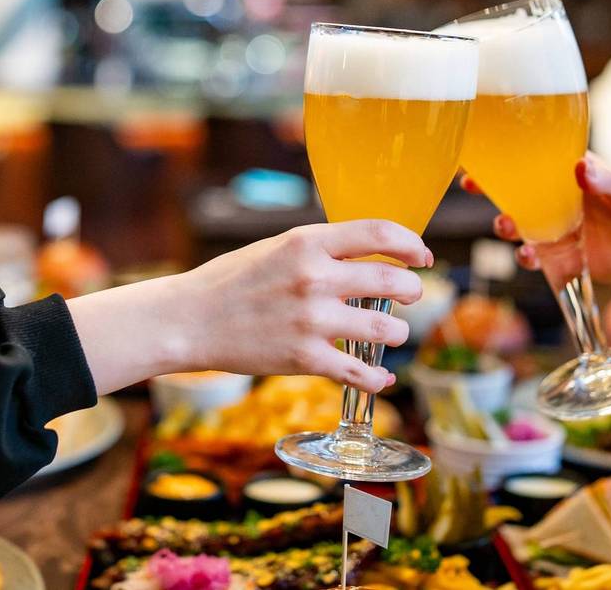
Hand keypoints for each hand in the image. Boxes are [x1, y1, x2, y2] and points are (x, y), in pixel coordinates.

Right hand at [172, 220, 431, 391]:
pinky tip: (381, 377)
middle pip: (393, 279)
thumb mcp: (277, 247)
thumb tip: (369, 252)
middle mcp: (314, 278)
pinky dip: (377, 378)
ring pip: (386, 328)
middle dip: (413, 288)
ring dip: (400, 332)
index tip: (422, 256)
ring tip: (394, 333)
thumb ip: (321, 249)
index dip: (411, 243)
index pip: (379, 232)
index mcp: (307, 242)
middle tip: (413, 294)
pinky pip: (359, 372)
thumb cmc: (232, 281)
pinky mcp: (304, 358)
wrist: (189, 319)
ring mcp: (311, 320)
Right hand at [465, 155, 610, 291]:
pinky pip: (535, 257)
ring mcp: (560, 229)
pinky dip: (526, 257)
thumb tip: (580, 166)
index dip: (507, 154)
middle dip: (492, 188)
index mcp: (575, 174)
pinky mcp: (563, 258)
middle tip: (473, 185)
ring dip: (506, 225)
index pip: (535, 159)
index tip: (481, 151)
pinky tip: (528, 257)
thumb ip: (606, 180)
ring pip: (521, 224)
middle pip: (518, 191)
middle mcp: (562, 200)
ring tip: (505, 227)